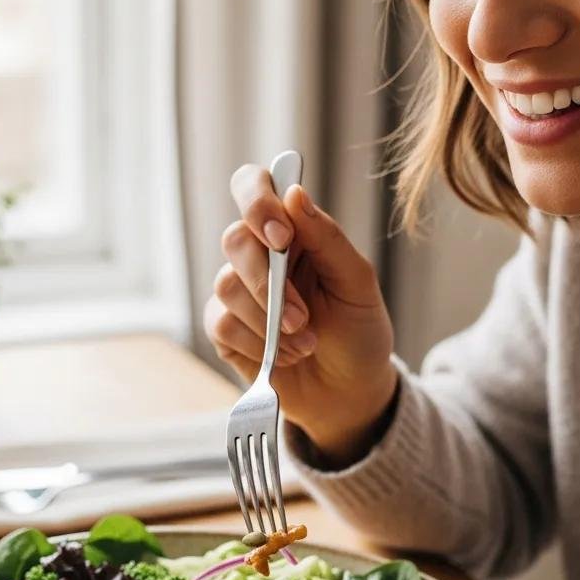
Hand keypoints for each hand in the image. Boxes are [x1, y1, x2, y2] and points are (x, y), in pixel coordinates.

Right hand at [203, 164, 397, 466]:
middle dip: (267, 282)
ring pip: (225, 286)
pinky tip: (282, 357)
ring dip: (268, 320)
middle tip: (302, 317)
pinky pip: (220, 324)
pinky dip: (254, 343)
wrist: (349, 393)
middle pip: (234, 240)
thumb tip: (294, 194)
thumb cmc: (358, 332)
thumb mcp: (356, 283)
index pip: (254, 187)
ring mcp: (239, 292)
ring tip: (305, 343)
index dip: (257, 202)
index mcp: (292, 230)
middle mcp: (260, 255)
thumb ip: (327, 237)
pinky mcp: (225, 330)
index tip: (282, 237)